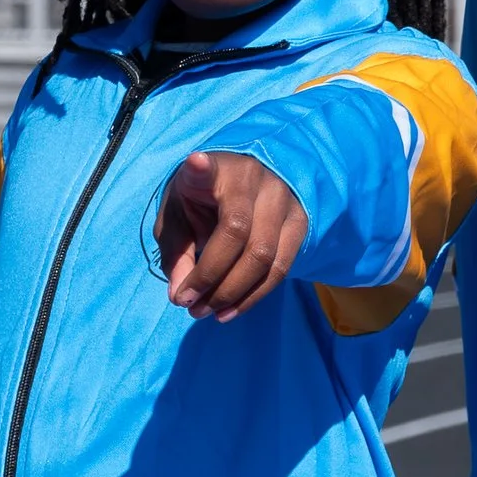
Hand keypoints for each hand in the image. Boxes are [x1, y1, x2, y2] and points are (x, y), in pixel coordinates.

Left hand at [156, 150, 308, 320]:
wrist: (244, 184)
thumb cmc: (203, 199)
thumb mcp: (178, 217)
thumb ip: (176, 253)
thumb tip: (181, 295)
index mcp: (217, 170)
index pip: (210, 169)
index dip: (202, 169)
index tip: (196, 163)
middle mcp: (255, 180)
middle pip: (240, 237)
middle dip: (214, 281)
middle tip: (190, 307)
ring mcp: (284, 200)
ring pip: (266, 258)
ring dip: (235, 294)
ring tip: (208, 313)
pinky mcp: (300, 222)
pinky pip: (281, 268)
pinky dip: (255, 295)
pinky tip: (231, 309)